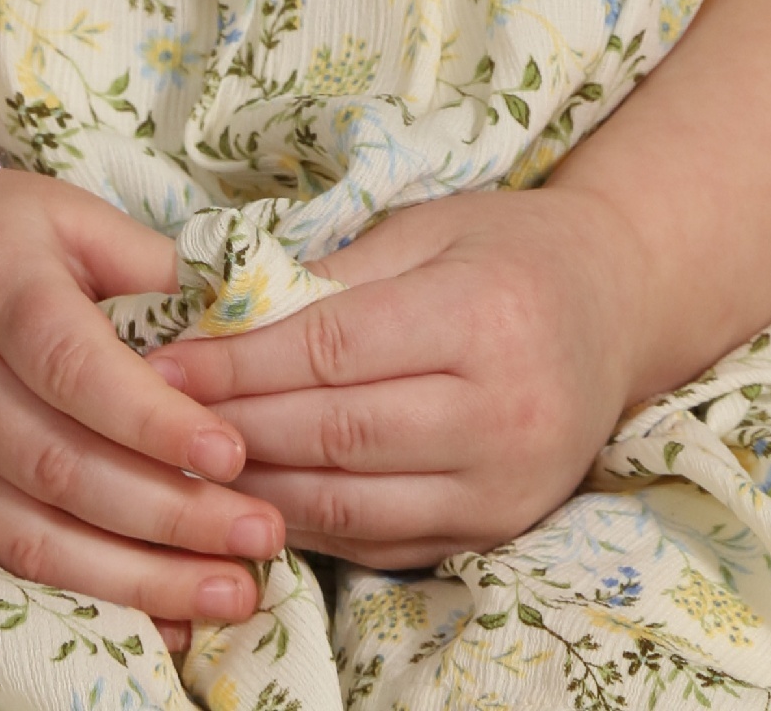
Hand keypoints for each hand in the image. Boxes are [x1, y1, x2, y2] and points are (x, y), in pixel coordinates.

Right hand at [0, 167, 284, 640]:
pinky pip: (10, 561)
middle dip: (170, 514)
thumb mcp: (62, 212)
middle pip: (62, 466)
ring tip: (232, 591)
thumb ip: (147, 264)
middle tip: (261, 533)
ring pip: (37, 534)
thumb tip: (241, 321)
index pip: (74, 367)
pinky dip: (90, 598)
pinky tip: (162, 618)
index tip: (230, 452)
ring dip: (141, 577)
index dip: (151, 419)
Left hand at [157, 185, 643, 565]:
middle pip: (335, 434)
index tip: (165, 363)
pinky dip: (311, 527)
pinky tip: (257, 500)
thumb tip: (223, 307)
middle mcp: (501, 411)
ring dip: (259, 489)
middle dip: (233, 429)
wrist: (617, 306)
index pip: (333, 350)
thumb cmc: (508, 248)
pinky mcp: (499, 530)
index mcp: (481, 316)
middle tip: (153, 420)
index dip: (240, 363)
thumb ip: (334, 268)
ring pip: (352, 503)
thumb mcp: (429, 226)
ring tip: (188, 468)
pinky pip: (383, 542)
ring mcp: (504, 485)